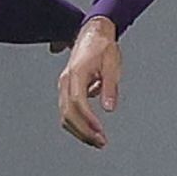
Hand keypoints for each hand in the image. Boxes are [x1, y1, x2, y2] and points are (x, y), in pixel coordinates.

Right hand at [57, 16, 122, 148]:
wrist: (93, 32)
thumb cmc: (103, 47)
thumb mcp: (112, 65)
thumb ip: (110, 87)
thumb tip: (109, 108)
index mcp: (76, 73)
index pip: (77, 102)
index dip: (87, 119)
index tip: (99, 131)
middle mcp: (66, 81)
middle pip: (68, 113)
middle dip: (83, 131)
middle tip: (100, 142)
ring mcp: (64, 85)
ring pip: (65, 115)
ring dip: (79, 130)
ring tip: (96, 141)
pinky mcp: (67, 89)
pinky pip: (67, 110)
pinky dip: (77, 123)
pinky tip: (91, 130)